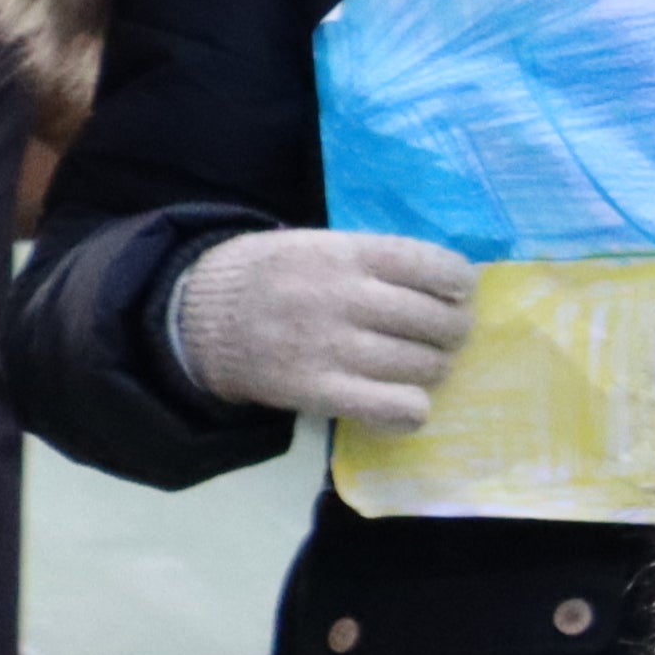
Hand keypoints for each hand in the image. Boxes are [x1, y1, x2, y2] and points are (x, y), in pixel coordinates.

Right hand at [170, 227, 475, 427]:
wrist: (194, 315)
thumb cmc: (273, 277)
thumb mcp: (320, 246)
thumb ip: (379, 262)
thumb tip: (453, 286)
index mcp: (348, 255)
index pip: (438, 268)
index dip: (460, 286)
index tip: (454, 295)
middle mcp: (343, 298)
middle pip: (441, 324)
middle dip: (452, 333)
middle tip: (436, 337)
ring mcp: (330, 347)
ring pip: (427, 367)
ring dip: (431, 370)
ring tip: (410, 365)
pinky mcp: (318, 391)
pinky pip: (399, 409)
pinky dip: (411, 408)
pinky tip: (398, 400)